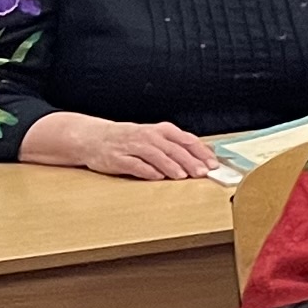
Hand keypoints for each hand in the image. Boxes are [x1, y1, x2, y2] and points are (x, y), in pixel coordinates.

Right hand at [24, 112, 214, 181]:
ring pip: (156, 156)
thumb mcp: (155, 137)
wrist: (94, 137)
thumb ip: (177, 146)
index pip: (186, 140)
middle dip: (190, 161)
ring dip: (170, 166)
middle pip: (173, 149)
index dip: (201, 152)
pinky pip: (135, 164)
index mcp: (161, 130)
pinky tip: (157, 177)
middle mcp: (148, 136)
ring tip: (183, 176)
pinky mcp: (118, 158)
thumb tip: (205, 156)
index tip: (213, 164)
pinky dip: (147, 171)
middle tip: (202, 173)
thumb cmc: (130, 139)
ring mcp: (132, 147)